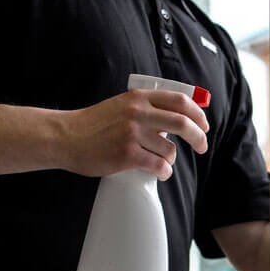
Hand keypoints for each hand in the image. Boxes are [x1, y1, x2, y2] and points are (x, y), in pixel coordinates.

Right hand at [59, 89, 209, 179]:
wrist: (65, 137)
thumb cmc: (94, 125)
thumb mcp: (121, 106)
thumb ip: (146, 109)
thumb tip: (179, 119)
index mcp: (138, 98)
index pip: (179, 100)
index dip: (198, 114)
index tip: (204, 125)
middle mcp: (137, 112)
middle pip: (183, 123)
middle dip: (199, 137)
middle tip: (202, 147)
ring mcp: (132, 133)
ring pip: (170, 150)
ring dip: (171, 160)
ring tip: (160, 162)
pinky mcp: (128, 154)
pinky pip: (159, 166)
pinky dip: (164, 172)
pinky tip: (159, 173)